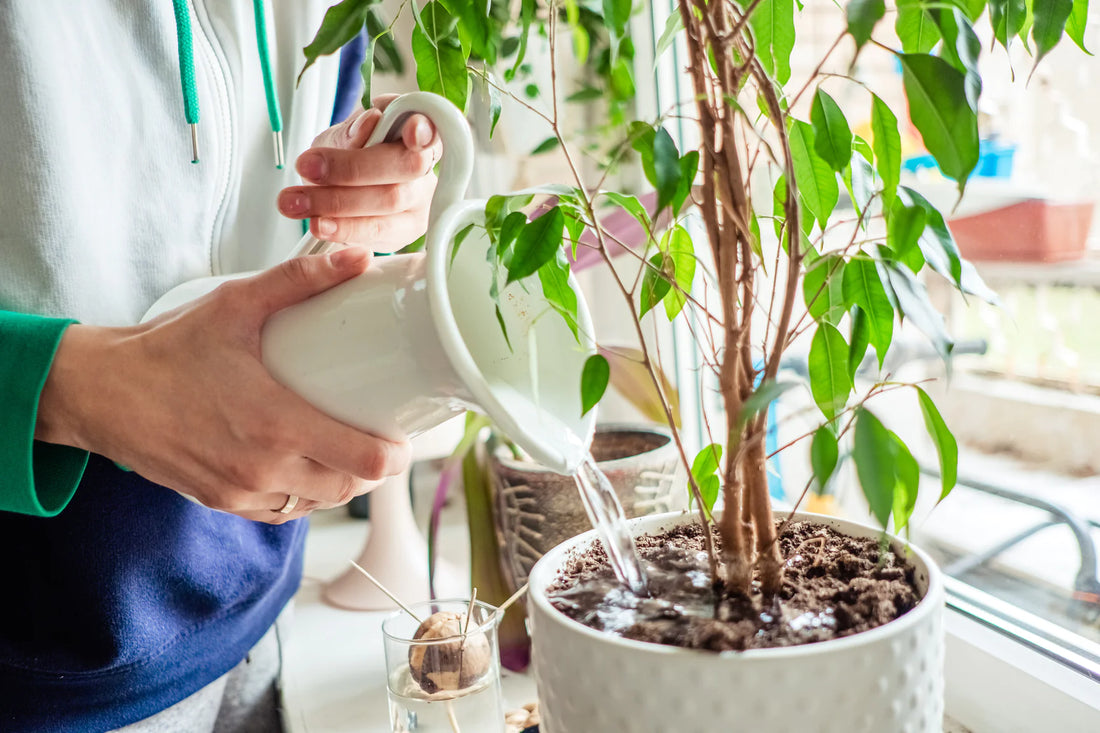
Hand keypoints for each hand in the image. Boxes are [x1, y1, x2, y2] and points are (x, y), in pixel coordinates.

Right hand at [35, 248, 410, 523]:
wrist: (99, 392)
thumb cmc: (167, 349)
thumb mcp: (234, 305)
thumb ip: (298, 280)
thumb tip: (357, 258)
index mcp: (276, 425)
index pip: (364, 462)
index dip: (395, 455)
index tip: (404, 436)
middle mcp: (263, 468)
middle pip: (348, 487)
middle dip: (372, 467)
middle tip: (381, 436)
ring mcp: (240, 492)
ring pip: (316, 503)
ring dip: (340, 482)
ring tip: (348, 449)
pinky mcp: (221, 502)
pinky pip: (280, 511)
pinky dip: (302, 495)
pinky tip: (306, 469)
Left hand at [277, 94, 441, 249]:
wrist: (343, 186)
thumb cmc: (350, 153)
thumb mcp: (344, 134)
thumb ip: (355, 129)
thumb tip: (370, 123)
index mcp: (420, 133)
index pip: (431, 128)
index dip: (425, 130)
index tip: (410, 131)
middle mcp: (428, 170)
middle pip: (406, 168)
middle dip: (354, 168)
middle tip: (308, 166)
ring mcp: (421, 205)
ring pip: (389, 204)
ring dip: (337, 203)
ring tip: (297, 201)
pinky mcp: (405, 234)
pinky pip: (379, 234)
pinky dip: (344, 229)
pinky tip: (319, 224)